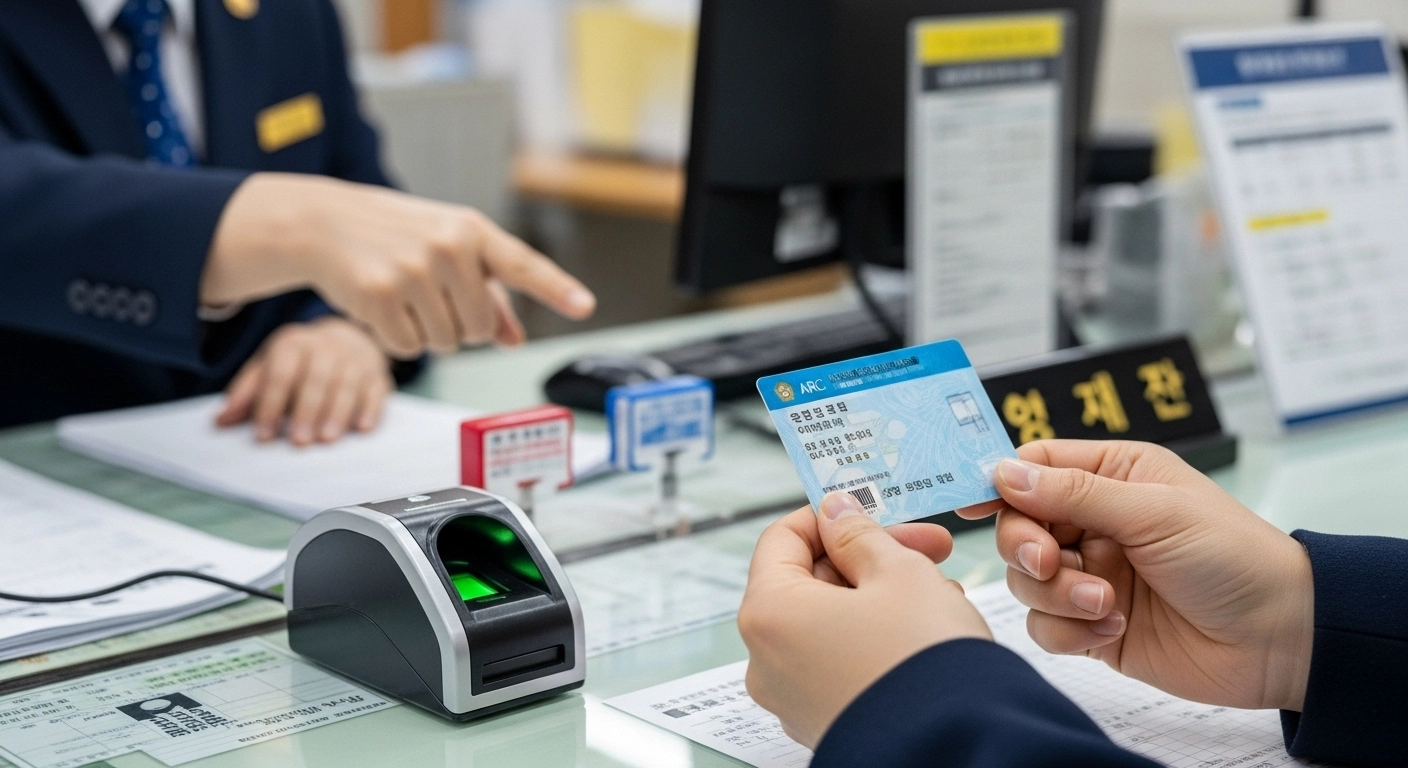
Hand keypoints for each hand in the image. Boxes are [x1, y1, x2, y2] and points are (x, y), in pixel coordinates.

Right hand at [201, 173, 592, 358]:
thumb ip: (487, 296)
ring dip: (428, 333)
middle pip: (479, 328)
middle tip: (431, 296)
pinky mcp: (379, 295)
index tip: (584, 306)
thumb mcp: (448, 253)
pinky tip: (381, 305)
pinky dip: (396, 338)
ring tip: (403, 294)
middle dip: (461, 326)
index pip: (522, 265)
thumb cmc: (397, 237)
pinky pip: (409, 348)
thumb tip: (514, 339)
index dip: (556, 288)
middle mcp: (447, 246)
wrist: (324, 223)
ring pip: (447, 343)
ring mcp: (412, 270)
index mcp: (471, 230)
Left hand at [215, 316, 392, 444]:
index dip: (270, 405)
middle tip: (300, 442)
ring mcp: (355, 359)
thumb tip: (219, 421)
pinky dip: (370, 409)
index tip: (263, 435)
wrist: (348, 339)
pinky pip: (376, 391)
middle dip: (307, 411)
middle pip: (316, 379)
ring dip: (337, 414)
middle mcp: (325, 347)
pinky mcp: (377, 374)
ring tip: (328, 440)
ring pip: (347, 386)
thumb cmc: (302, 362)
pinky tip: (362, 428)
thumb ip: (247, 394)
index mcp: (293, 343)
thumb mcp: (270, 367)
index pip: (280, 374)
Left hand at [739, 492, 988, 748]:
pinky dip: (878, 638)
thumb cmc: (923, 656)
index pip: (781, 539)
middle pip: (810, 582)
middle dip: (870, 558)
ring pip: (832, 622)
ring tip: (942, 593)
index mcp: (769, 613)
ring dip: (882, 596)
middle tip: (929, 546)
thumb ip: (860, 534)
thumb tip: (836, 513)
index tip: (871, 508)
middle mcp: (767, 661)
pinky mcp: (825, 721)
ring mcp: (794, 698)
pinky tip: (928, 631)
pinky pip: (843, 661)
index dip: (829, 517)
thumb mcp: (898, 571)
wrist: (960, 744)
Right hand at [958, 440, 1313, 711]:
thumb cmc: (1234, 557)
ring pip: (1026, 579)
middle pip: (1017, 525)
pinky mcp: (1092, 624)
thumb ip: (1074, 492)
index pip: (1035, 467)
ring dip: (1056, 593)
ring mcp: (1091, 573)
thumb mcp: (1154, 511)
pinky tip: (1110, 628)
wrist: (1279, 638)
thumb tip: (1003, 472)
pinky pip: (1045, 625)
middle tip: (1051, 561)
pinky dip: (1069, 630)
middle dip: (1026, 546)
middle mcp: (1095, 522)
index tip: (972, 502)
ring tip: (1104, 603)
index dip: (1000, 482)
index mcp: (1112, 476)